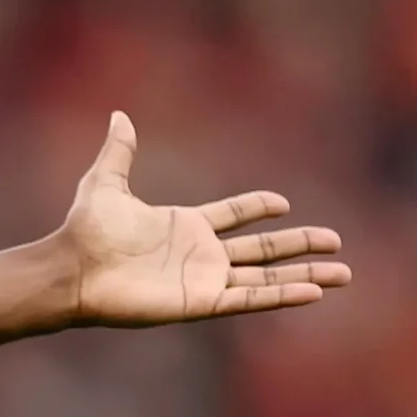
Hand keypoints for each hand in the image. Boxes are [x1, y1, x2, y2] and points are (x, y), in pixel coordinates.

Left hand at [64, 112, 350, 326]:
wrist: (73, 269)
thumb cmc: (85, 230)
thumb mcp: (105, 183)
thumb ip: (120, 151)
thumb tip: (118, 115)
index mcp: (184, 225)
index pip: (233, 216)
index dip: (257, 208)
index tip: (283, 203)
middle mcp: (200, 253)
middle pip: (262, 249)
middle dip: (299, 244)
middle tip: (335, 241)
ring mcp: (204, 279)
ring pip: (267, 276)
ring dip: (305, 274)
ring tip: (344, 272)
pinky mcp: (202, 301)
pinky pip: (250, 297)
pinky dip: (282, 295)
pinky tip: (314, 291)